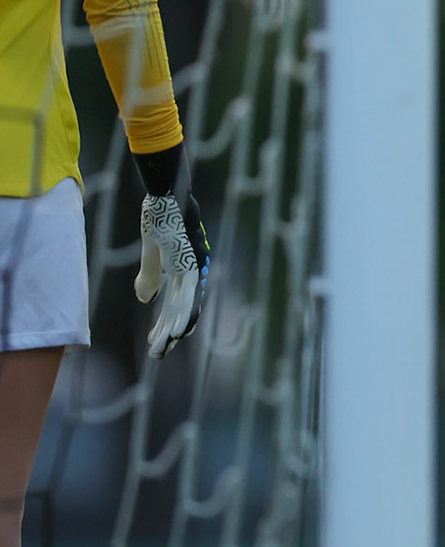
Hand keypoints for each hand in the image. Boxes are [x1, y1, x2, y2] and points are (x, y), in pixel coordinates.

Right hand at [135, 192, 209, 357]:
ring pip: (186, 307)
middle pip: (184, 308)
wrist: (167, 193)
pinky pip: (186, 295)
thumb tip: (147, 300)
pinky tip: (177, 333)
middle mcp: (194, 269)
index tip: (162, 340)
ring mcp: (193, 267)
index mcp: (186, 267)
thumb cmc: (161, 218)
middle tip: (159, 353)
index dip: (172, 322)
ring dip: (174, 331)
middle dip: (171, 333)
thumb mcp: (152, 252)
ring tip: (162, 350)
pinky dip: (183, 315)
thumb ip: (150, 275)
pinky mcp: (189, 263)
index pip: (179, 302)